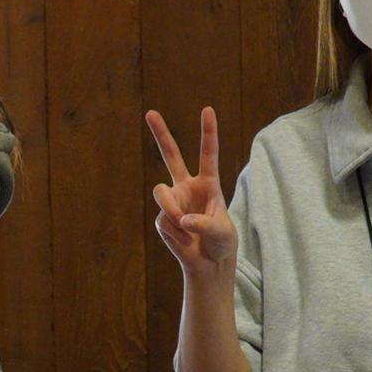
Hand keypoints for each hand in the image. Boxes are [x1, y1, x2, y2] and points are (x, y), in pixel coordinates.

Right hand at [146, 106, 236, 280]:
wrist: (208, 262)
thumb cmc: (221, 242)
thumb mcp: (221, 232)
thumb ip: (204, 223)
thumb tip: (182, 218)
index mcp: (208, 184)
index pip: (208, 154)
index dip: (208, 132)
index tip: (207, 110)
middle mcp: (187, 187)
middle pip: (171, 155)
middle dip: (161, 134)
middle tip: (150, 112)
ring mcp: (173, 201)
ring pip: (161, 194)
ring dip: (171, 210)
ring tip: (185, 228)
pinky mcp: (162, 218)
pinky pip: (164, 220)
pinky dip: (175, 233)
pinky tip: (184, 240)